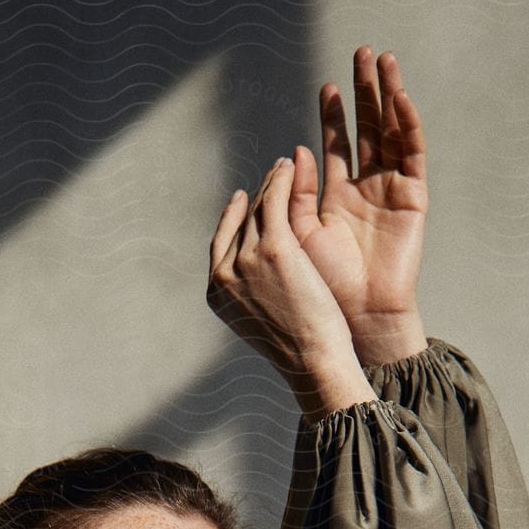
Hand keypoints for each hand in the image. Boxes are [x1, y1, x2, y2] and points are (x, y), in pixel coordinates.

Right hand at [207, 156, 376, 413]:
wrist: (312, 362)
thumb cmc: (298, 349)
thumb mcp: (264, 320)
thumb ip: (252, 294)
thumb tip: (259, 281)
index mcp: (216, 294)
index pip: (220, 243)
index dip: (233, 218)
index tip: (244, 200)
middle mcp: (224, 273)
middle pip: (239, 222)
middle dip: (255, 197)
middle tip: (272, 176)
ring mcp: (245, 259)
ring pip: (257, 208)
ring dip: (270, 182)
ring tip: (283, 166)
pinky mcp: (273, 247)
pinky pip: (274, 200)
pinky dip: (280, 179)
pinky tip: (289, 166)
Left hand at [288, 47, 428, 363]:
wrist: (356, 317)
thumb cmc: (322, 285)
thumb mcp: (297, 235)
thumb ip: (295, 194)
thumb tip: (294, 152)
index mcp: (336, 197)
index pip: (337, 144)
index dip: (334, 114)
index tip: (327, 86)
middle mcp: (366, 189)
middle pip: (368, 129)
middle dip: (365, 91)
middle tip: (361, 52)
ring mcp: (392, 191)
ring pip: (391, 133)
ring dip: (388, 96)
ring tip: (383, 59)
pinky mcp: (413, 199)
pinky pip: (412, 155)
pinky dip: (407, 126)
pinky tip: (399, 99)